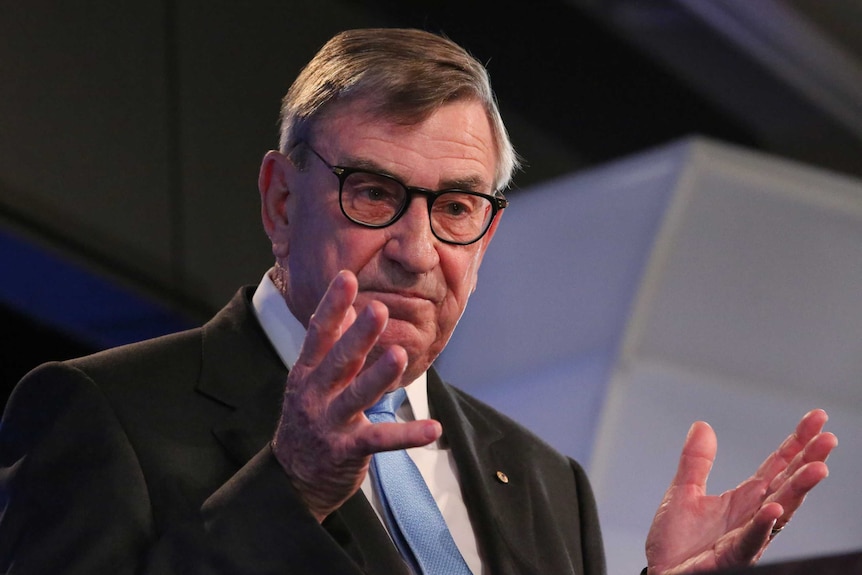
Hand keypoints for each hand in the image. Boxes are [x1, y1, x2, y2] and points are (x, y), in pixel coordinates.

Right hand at [270, 270, 441, 521]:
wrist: (292, 481)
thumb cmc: (308, 422)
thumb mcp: (310, 382)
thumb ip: (331, 348)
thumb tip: (354, 308)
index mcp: (306, 373)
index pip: (318, 334)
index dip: (332, 305)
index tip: (346, 277)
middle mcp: (314, 395)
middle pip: (338, 361)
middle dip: (357, 335)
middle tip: (377, 309)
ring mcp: (330, 423)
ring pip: (357, 395)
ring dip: (378, 376)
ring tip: (398, 355)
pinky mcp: (347, 450)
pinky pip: (381, 440)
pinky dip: (408, 435)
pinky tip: (433, 428)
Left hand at [645, 409, 836, 573]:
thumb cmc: (676, 544)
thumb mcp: (683, 492)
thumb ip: (696, 461)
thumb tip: (703, 426)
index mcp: (744, 499)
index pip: (777, 466)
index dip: (796, 443)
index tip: (816, 419)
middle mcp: (752, 517)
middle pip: (786, 484)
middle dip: (808, 461)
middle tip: (828, 438)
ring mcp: (745, 538)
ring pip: (779, 512)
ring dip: (798, 491)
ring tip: (817, 468)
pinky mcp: (730, 558)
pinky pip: (749, 542)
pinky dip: (762, 526)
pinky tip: (773, 510)